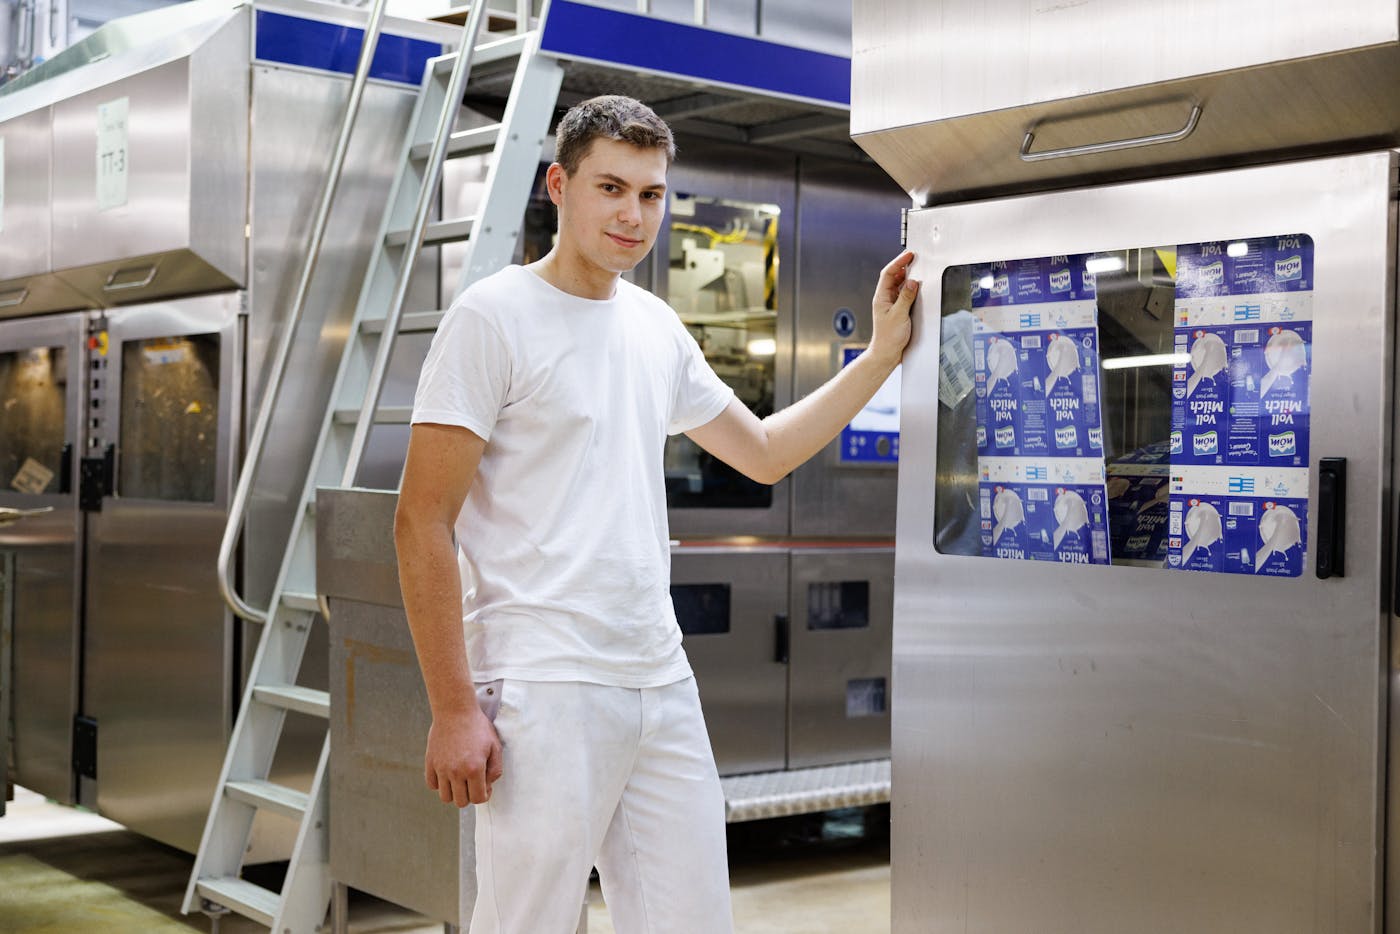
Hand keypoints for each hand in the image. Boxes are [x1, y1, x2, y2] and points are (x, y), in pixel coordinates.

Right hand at [425, 706, 502, 806]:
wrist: (455, 710)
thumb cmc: (476, 726)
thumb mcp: (495, 746)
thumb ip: (495, 769)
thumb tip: (488, 785)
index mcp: (474, 768)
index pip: (478, 799)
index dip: (484, 796)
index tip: (484, 787)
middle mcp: (456, 772)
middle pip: (461, 802)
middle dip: (469, 796)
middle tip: (473, 783)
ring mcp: (441, 768)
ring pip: (445, 797)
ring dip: (454, 792)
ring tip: (460, 780)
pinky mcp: (430, 762)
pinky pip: (432, 785)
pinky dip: (440, 784)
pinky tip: (447, 774)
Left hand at [869, 249, 918, 368]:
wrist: (887, 353)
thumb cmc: (888, 338)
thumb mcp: (899, 315)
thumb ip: (906, 297)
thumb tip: (912, 282)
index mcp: (881, 297)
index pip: (888, 273)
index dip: (898, 262)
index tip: (908, 255)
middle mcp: (885, 298)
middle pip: (893, 276)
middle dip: (904, 266)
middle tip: (915, 258)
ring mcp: (891, 303)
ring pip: (899, 285)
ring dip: (908, 277)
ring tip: (917, 270)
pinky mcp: (898, 309)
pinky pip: (904, 294)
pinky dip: (911, 288)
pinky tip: (917, 287)